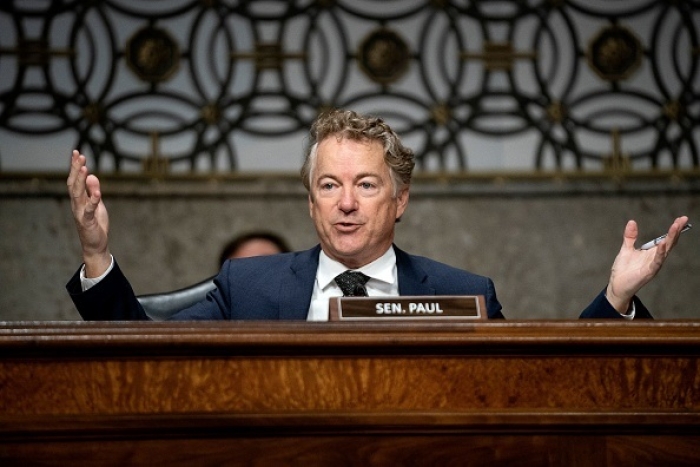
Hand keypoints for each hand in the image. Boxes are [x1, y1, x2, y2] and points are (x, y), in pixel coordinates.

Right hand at [67, 150, 110, 276]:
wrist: (95, 245)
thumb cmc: (96, 224)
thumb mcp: (97, 204)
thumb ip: (94, 191)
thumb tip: (91, 175)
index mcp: (79, 199)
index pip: (75, 180)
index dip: (74, 167)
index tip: (76, 152)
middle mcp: (76, 204)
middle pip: (73, 184)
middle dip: (76, 169)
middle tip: (79, 156)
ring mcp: (81, 213)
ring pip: (78, 195)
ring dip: (81, 181)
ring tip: (84, 168)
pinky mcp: (88, 222)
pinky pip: (89, 210)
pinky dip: (93, 201)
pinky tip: (98, 193)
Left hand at [606, 216, 688, 313]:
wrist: (616, 285)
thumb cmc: (623, 270)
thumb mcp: (626, 249)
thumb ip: (630, 237)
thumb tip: (632, 221)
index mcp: (652, 252)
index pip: (666, 239)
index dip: (673, 229)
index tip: (681, 218)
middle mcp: (656, 258)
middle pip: (669, 243)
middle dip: (676, 231)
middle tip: (683, 219)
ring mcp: (653, 265)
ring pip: (665, 250)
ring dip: (670, 239)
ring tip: (675, 227)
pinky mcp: (648, 272)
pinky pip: (656, 262)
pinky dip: (660, 253)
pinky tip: (663, 244)